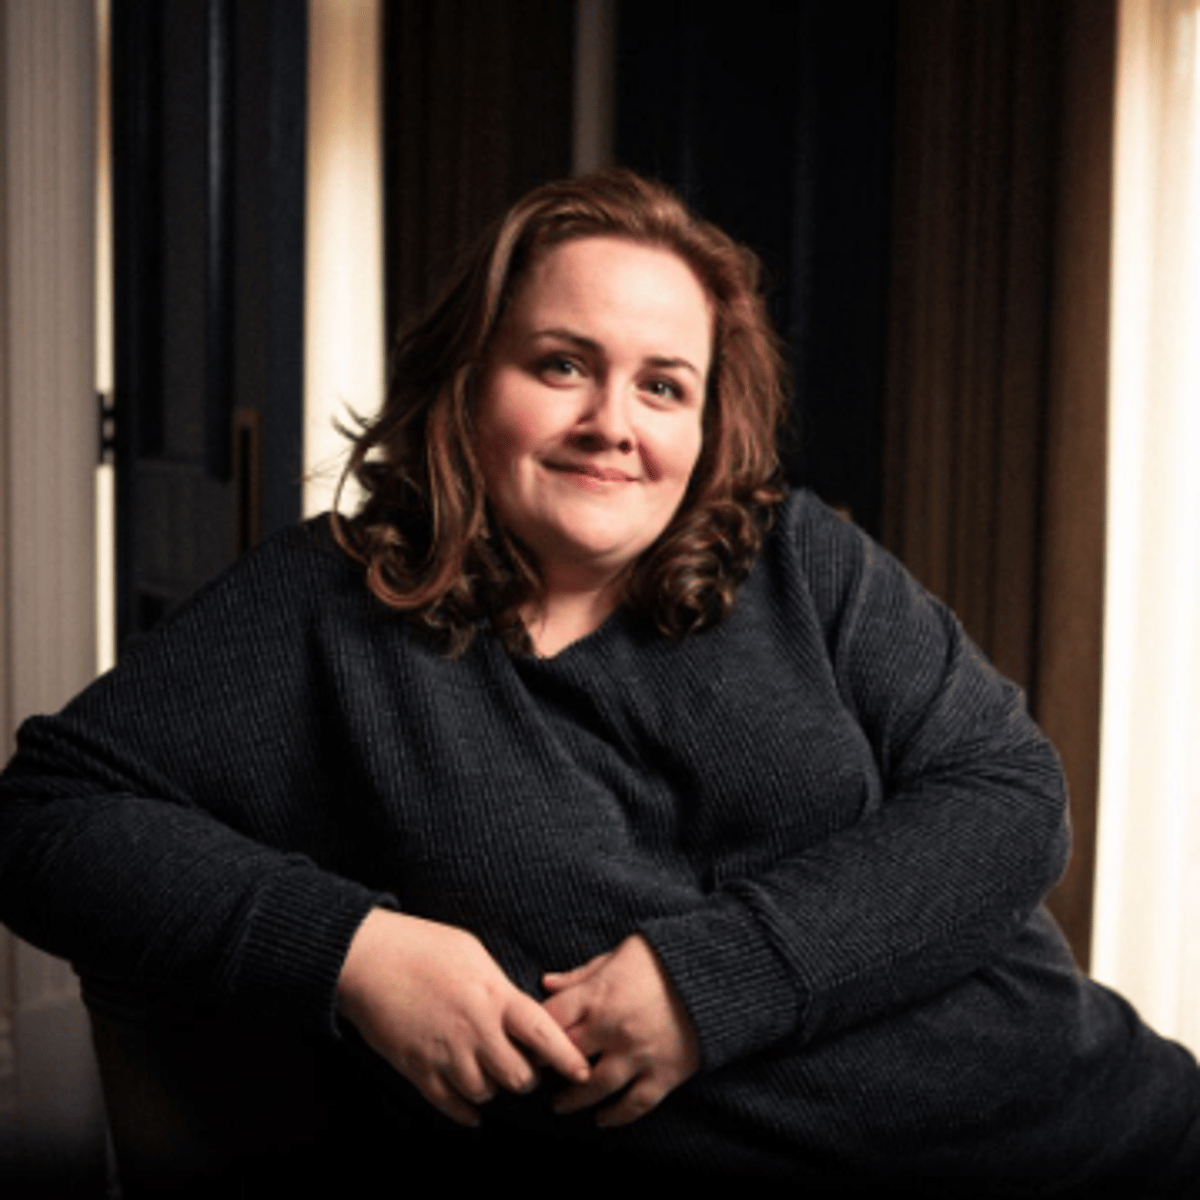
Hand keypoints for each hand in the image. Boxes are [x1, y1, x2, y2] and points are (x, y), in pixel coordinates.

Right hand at [337, 909, 589, 1126]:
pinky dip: (465, 1112)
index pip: (543, 1035)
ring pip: (486, 1094)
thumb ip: (501, 987)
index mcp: (493, 997)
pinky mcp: (417, 1069)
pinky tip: (472, 1109)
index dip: (567, 1058)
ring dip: (492, 1088)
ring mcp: (445, 1053)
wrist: (369, 959)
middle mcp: (474, 1030)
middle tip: (524, 1067)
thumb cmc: (424, 946)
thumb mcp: (473, 953)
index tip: (582, 1072)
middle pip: (518, 1078)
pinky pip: (451, 1105)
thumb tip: (522, 1010)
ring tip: (489, 1072)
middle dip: (526, 1077)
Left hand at [542, 934, 699, 1126]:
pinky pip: (634, 1104)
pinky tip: (602, 1119)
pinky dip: (616, 1116)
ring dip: (572, 1100)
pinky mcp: (664, 1073)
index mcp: (598, 994)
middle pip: (566, 1057)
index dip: (534, 1033)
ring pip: (594, 1088)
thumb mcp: (618, 954)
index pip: (549, 1020)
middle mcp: (613, 1027)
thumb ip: (581, 975)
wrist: (718, 973)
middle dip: (548, 1068)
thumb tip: (545, 984)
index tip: (527, 1042)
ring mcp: (639, 1054)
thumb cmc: (664, 958)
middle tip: (538, 1076)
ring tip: (560, 1105)